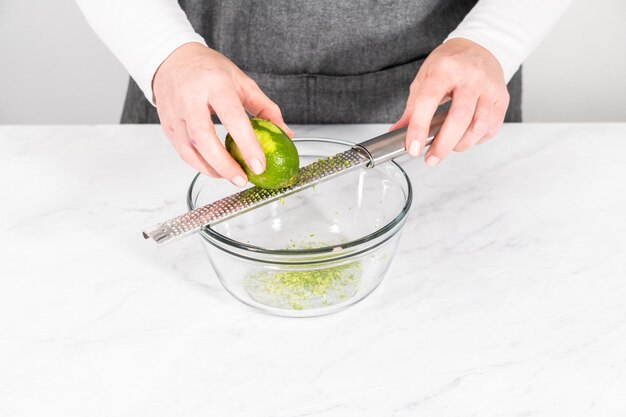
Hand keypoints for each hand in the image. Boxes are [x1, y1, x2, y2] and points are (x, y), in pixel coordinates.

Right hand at [153, 42, 292, 186]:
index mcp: (216, 84)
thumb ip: (265, 108)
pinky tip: (214, 169)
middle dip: (225, 165)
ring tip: (231, 177)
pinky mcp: (167, 124)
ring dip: (211, 169)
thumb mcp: (242, 82)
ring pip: (190, 149)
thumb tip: (285, 134)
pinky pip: (182, 151)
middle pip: (205, 138)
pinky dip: (199, 165)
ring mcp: (175, 112)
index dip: (247, 145)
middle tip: (242, 180)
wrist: (173, 58)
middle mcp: (191, 97)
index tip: (260, 165)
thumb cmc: (211, 70)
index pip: (233, 118)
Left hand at [390, 38, 509, 165]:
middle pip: (458, 118)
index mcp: (445, 69)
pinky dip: (476, 140)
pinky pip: (491, 127)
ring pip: (478, 126)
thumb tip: (397, 132)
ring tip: (449, 147)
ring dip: (461, 144)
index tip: (413, 148)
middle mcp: (470, 77)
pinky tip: (465, 138)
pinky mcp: (501, 98)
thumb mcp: (424, 78)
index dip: (419, 127)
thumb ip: (412, 107)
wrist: (479, 46)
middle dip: (443, 145)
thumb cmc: (449, 64)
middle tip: (431, 159)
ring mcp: (489, 87)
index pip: (429, 100)